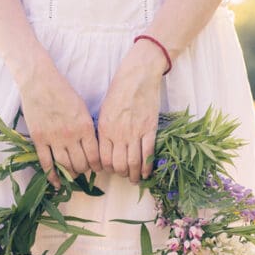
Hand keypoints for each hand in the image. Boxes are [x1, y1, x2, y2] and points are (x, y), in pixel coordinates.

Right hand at [19, 59, 100, 187]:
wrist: (40, 82)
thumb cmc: (64, 92)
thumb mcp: (83, 109)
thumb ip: (88, 129)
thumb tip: (94, 147)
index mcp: (85, 127)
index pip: (95, 156)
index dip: (97, 166)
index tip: (97, 168)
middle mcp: (71, 136)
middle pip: (80, 164)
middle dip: (84, 170)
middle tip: (84, 169)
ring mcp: (53, 139)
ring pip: (65, 166)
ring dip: (70, 173)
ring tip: (72, 173)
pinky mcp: (38, 139)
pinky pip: (46, 163)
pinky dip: (52, 176)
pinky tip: (56, 183)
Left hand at [97, 39, 167, 182]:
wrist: (138, 75)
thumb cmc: (120, 89)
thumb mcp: (105, 109)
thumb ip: (104, 129)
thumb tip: (105, 146)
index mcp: (105, 128)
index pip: (103, 158)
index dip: (107, 168)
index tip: (111, 169)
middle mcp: (119, 133)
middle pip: (118, 164)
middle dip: (121, 174)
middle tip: (124, 175)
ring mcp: (135, 132)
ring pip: (134, 162)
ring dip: (134, 174)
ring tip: (135, 179)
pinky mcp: (150, 129)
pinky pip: (148, 153)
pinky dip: (147, 166)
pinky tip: (146, 172)